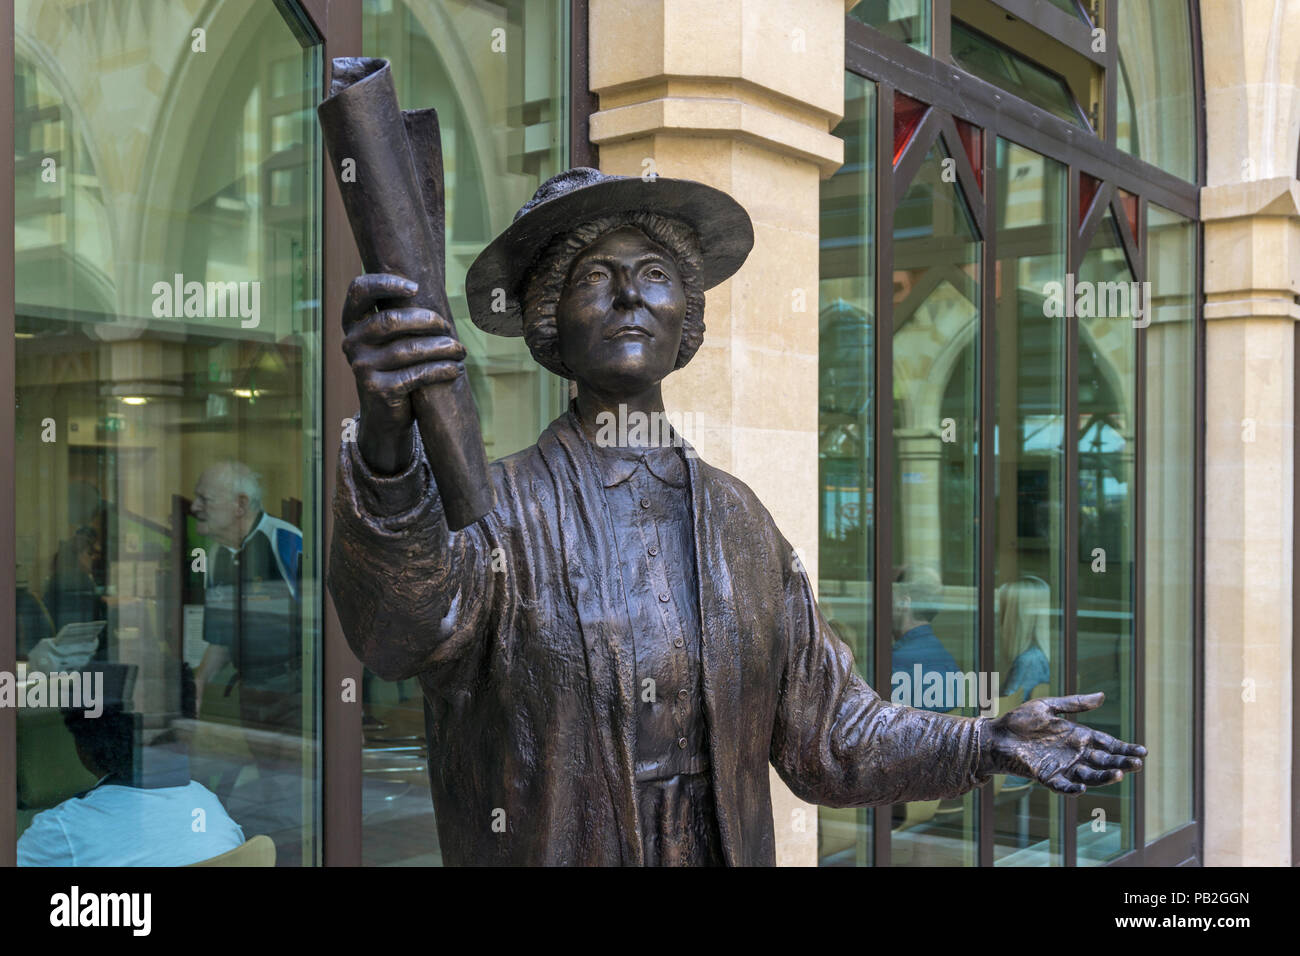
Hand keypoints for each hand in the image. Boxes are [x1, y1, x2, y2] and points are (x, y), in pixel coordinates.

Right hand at [342, 273, 465, 473]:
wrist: (384, 417)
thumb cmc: (395, 368)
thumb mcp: (390, 342)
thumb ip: (400, 317)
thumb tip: (437, 291)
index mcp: (352, 323)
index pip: (359, 290)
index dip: (386, 283)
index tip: (415, 287)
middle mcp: (351, 343)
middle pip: (391, 320)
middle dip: (427, 320)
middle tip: (448, 327)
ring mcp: (361, 367)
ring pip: (408, 349)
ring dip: (442, 347)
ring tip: (460, 350)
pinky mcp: (378, 390)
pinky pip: (417, 374)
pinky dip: (442, 370)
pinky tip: (456, 369)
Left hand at [979, 692, 1144, 794]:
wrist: (995, 735)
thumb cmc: (1019, 720)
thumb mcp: (1048, 706)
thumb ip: (1074, 704)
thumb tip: (1102, 696)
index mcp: (1077, 736)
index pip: (1107, 744)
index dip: (1124, 748)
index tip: (1143, 751)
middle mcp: (1074, 754)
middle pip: (1104, 761)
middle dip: (1121, 763)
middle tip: (1137, 763)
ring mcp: (1062, 767)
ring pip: (1089, 776)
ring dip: (1103, 777)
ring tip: (1118, 773)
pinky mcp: (1046, 777)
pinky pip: (1062, 787)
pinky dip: (1072, 789)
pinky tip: (1082, 788)